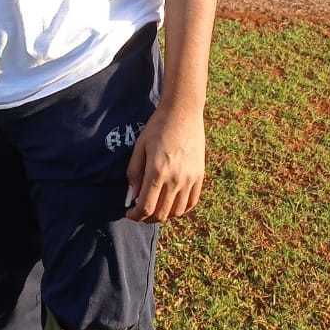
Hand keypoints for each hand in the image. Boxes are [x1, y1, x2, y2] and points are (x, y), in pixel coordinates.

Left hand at [125, 104, 204, 222]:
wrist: (183, 112)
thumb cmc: (158, 126)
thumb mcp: (140, 146)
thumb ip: (134, 172)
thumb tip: (133, 196)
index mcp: (157, 171)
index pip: (146, 207)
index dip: (135, 215)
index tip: (129, 213)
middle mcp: (175, 179)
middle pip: (161, 214)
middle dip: (147, 218)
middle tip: (140, 212)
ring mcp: (190, 178)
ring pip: (177, 212)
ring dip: (164, 215)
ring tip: (155, 208)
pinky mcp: (200, 176)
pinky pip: (191, 202)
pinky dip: (181, 209)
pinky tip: (172, 204)